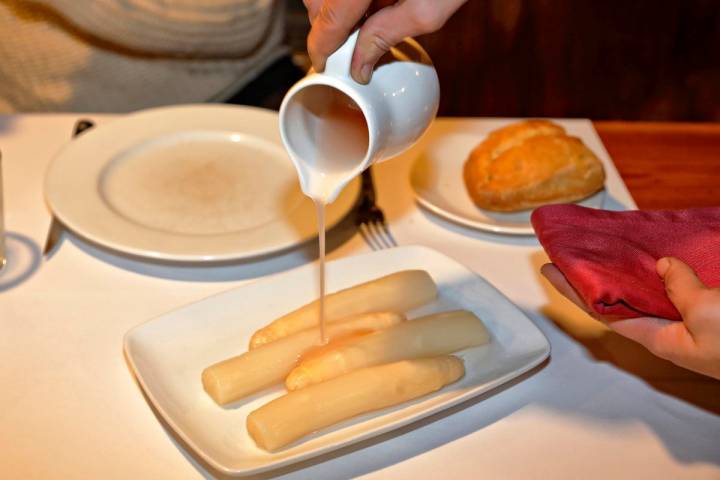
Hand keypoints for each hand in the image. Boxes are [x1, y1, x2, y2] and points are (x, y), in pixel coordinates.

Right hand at [303, 0, 466, 83]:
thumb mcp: (428, 9)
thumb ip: (386, 36)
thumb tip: (360, 63)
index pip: (328, 18)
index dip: (322, 47)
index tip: (323, 65)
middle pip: (318, 1)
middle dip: (328, 26)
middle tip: (349, 46)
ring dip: (335, 8)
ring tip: (364, 21)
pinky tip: (370, 2)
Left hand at [541, 257, 719, 379]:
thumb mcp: (708, 315)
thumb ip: (679, 290)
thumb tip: (660, 266)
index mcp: (657, 338)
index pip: (600, 310)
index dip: (574, 289)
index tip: (550, 267)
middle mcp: (666, 329)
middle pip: (619, 298)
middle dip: (596, 275)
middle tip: (576, 250)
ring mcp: (687, 320)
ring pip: (647, 290)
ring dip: (627, 269)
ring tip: (608, 247)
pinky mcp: (707, 309)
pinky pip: (676, 286)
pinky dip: (664, 269)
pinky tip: (657, 254)